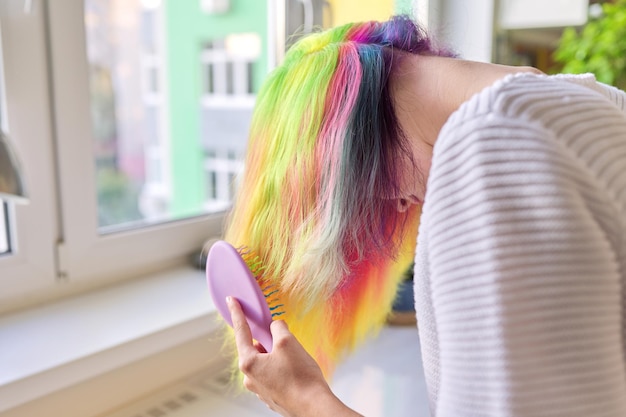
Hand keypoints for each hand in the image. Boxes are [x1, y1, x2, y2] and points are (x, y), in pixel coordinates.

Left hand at [226, 296, 362, 416]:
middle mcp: (250, 378)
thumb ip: (277, 328)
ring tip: (295, 359)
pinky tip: (296, 371)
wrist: (314, 407)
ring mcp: (261, 389)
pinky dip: (282, 368)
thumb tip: (275, 327)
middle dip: (269, 340)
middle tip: (284, 338)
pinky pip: (273, 374)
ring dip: (277, 355)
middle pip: (255, 348)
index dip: (237, 313)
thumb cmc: (301, 378)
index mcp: (249, 363)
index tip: (232, 301)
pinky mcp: (273, 396)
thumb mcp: (288, 342)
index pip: (241, 331)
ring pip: (266, 362)